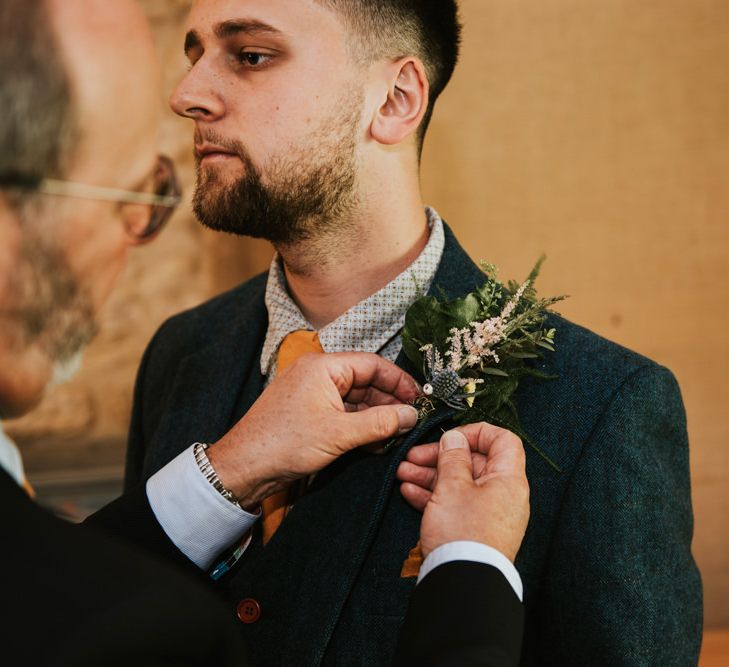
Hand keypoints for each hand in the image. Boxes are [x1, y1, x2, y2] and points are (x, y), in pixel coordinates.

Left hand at [208, 352, 419, 508]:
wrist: (243, 468)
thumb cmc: (283, 444)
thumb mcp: (339, 434)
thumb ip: (380, 423)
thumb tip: (411, 415)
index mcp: (323, 367)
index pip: (372, 364)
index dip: (399, 381)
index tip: (420, 399)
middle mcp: (318, 375)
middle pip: (366, 381)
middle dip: (390, 402)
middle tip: (412, 420)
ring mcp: (313, 395)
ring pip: (356, 400)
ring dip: (377, 417)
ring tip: (398, 435)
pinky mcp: (310, 414)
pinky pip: (344, 414)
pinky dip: (361, 426)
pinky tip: (377, 443)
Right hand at [397, 423, 529, 561]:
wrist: (462, 583)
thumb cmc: (462, 533)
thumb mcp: (452, 486)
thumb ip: (452, 457)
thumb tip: (454, 438)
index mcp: (508, 480)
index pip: (503, 441)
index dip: (476, 433)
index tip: (450, 436)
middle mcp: (503, 495)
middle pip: (474, 462)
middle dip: (440, 456)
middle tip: (414, 455)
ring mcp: (489, 514)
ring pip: (460, 483)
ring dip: (431, 475)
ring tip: (403, 473)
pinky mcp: (474, 530)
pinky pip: (455, 504)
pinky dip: (434, 495)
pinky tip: (409, 492)